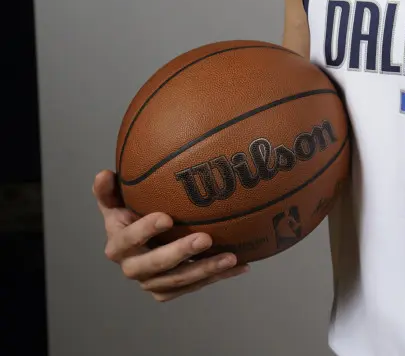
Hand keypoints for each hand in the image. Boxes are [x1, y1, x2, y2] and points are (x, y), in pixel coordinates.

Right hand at [95, 169, 247, 300]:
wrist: (140, 243)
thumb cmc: (131, 215)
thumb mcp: (117, 201)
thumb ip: (108, 190)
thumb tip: (103, 174)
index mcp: (118, 245)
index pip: (128, 239)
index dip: (145, 230)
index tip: (166, 217)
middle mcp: (132, 267)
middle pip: (154, 266)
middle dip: (179, 254)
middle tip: (205, 239)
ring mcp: (151, 282)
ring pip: (178, 281)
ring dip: (205, 270)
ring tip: (231, 258)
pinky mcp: (168, 290)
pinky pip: (194, 286)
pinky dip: (218, 277)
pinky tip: (241, 265)